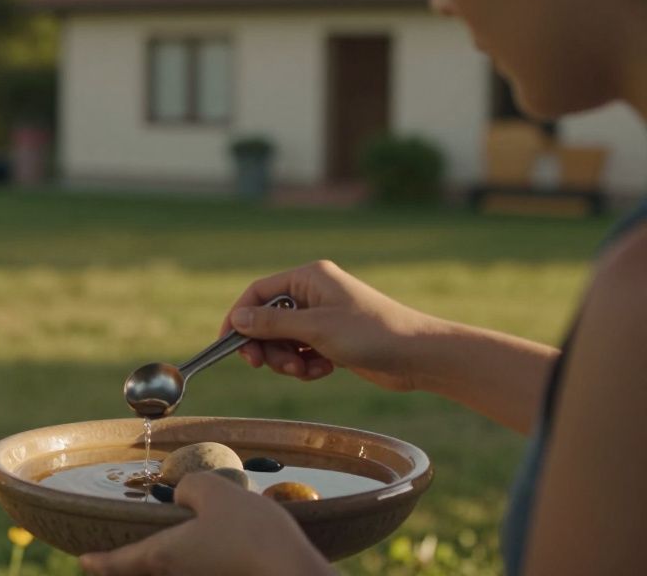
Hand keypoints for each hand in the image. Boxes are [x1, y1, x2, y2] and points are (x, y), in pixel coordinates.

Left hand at [79, 472, 330, 574]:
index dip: (98, 562)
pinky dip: (194, 564)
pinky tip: (212, 548)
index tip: (82, 562)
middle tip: (120, 556)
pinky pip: (199, 573)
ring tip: (168, 543)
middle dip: (130, 565)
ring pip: (173, 574)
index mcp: (163, 555)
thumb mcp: (215, 492)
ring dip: (167, 563)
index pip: (119, 562)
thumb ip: (189, 489)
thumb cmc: (251, 534)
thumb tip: (184, 498)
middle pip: (145, 572)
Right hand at [222, 260, 437, 391]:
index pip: (258, 293)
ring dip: (288, 359)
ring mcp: (323, 317)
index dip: (239, 317)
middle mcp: (313, 293)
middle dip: (268, 346)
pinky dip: (306, 365)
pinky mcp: (332, 339)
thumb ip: (272, 323)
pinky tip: (323, 371)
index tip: (229, 345)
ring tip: (306, 370)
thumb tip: (237, 318)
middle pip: (267, 319)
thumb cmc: (371, 333)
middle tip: (268, 366)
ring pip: (283, 340)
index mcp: (308, 277)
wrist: (418, 356)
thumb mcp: (315, 328)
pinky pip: (302, 351)